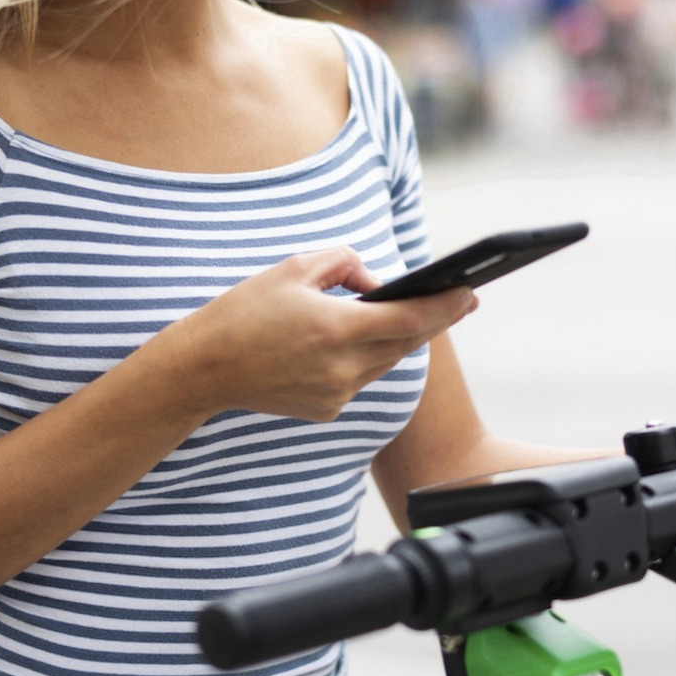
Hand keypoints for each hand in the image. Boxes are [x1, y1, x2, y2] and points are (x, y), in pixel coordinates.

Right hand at [153, 248, 475, 422]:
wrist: (204, 368)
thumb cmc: (245, 310)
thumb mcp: (295, 268)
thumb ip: (346, 264)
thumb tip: (378, 283)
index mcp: (336, 328)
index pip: (410, 320)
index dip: (446, 306)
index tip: (471, 292)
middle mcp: (342, 367)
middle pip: (406, 343)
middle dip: (434, 321)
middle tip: (459, 300)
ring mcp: (336, 394)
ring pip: (385, 362)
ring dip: (398, 339)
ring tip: (414, 314)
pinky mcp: (326, 410)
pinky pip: (359, 379)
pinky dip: (363, 358)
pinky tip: (357, 342)